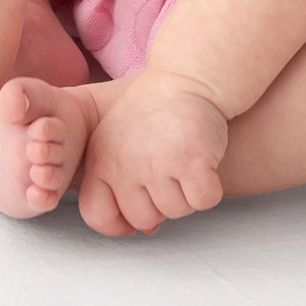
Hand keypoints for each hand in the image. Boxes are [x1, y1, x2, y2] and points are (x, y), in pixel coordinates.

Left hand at [76, 69, 230, 236]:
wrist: (186, 76)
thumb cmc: (154, 113)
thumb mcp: (119, 140)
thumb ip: (121, 184)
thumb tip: (146, 229)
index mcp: (101, 159)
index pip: (96, 215)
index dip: (118, 221)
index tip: (138, 205)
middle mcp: (124, 164)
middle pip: (144, 219)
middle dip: (161, 202)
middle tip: (170, 169)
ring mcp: (157, 163)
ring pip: (177, 212)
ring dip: (187, 194)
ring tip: (185, 159)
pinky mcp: (191, 160)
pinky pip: (203, 200)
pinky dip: (210, 189)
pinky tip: (205, 163)